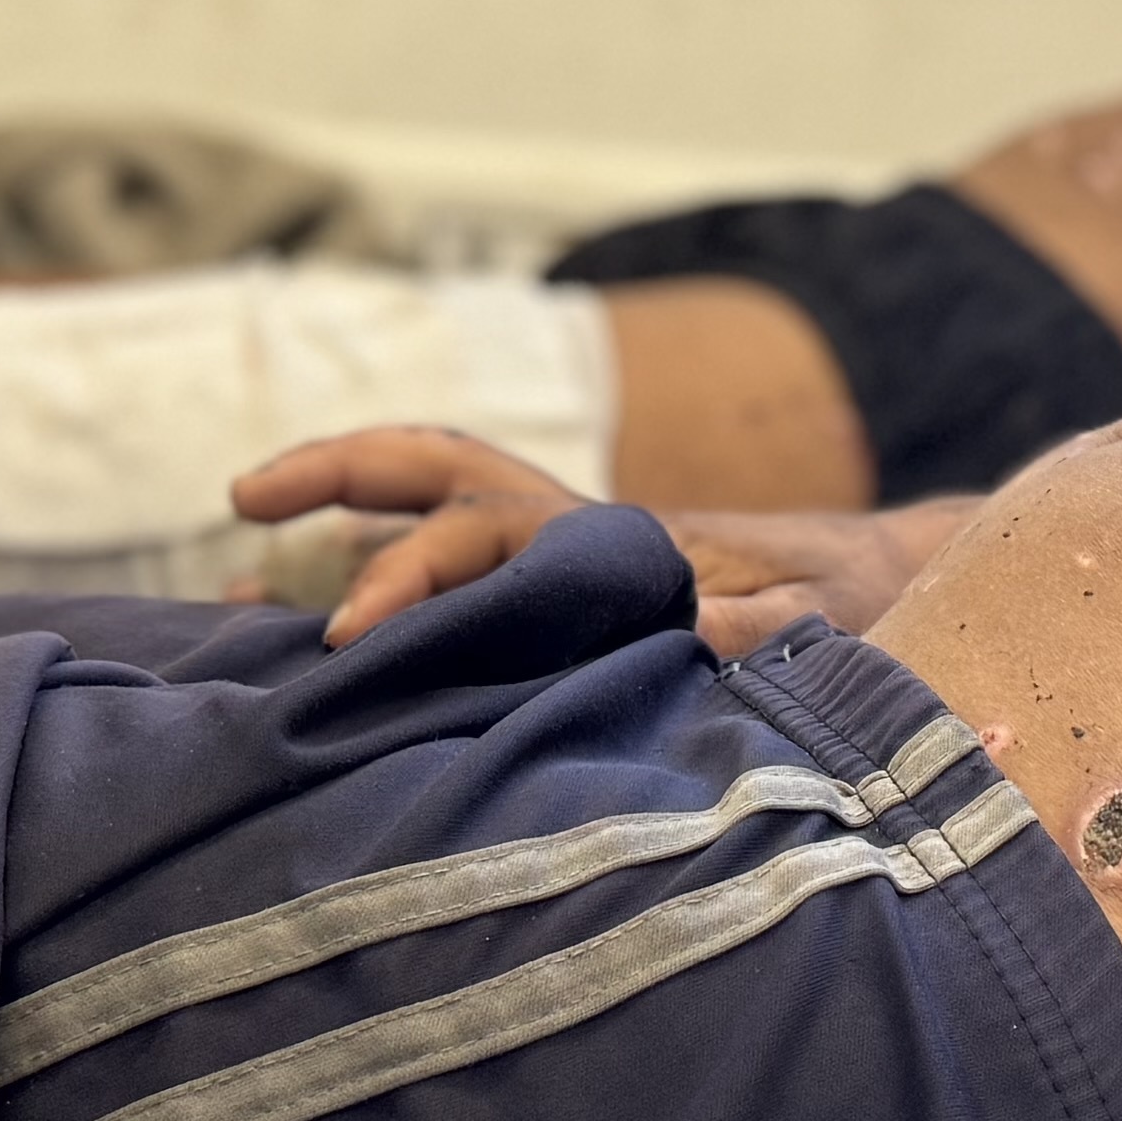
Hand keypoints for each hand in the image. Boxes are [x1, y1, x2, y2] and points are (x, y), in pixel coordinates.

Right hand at [233, 425, 954, 652]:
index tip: (351, 635)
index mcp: (614, 538)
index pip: (485, 529)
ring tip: (227, 589)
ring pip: (432, 518)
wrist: (894, 591)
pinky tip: (315, 649)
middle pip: (438, 471)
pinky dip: (382, 589)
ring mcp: (562, 564)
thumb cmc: (863, 607)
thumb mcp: (828, 622)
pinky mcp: (565, 605)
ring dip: (339, 529)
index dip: (410, 572)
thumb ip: (765, 628)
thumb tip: (695, 634)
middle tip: (242, 497)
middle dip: (339, 471)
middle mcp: (573, 536)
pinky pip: (457, 580)